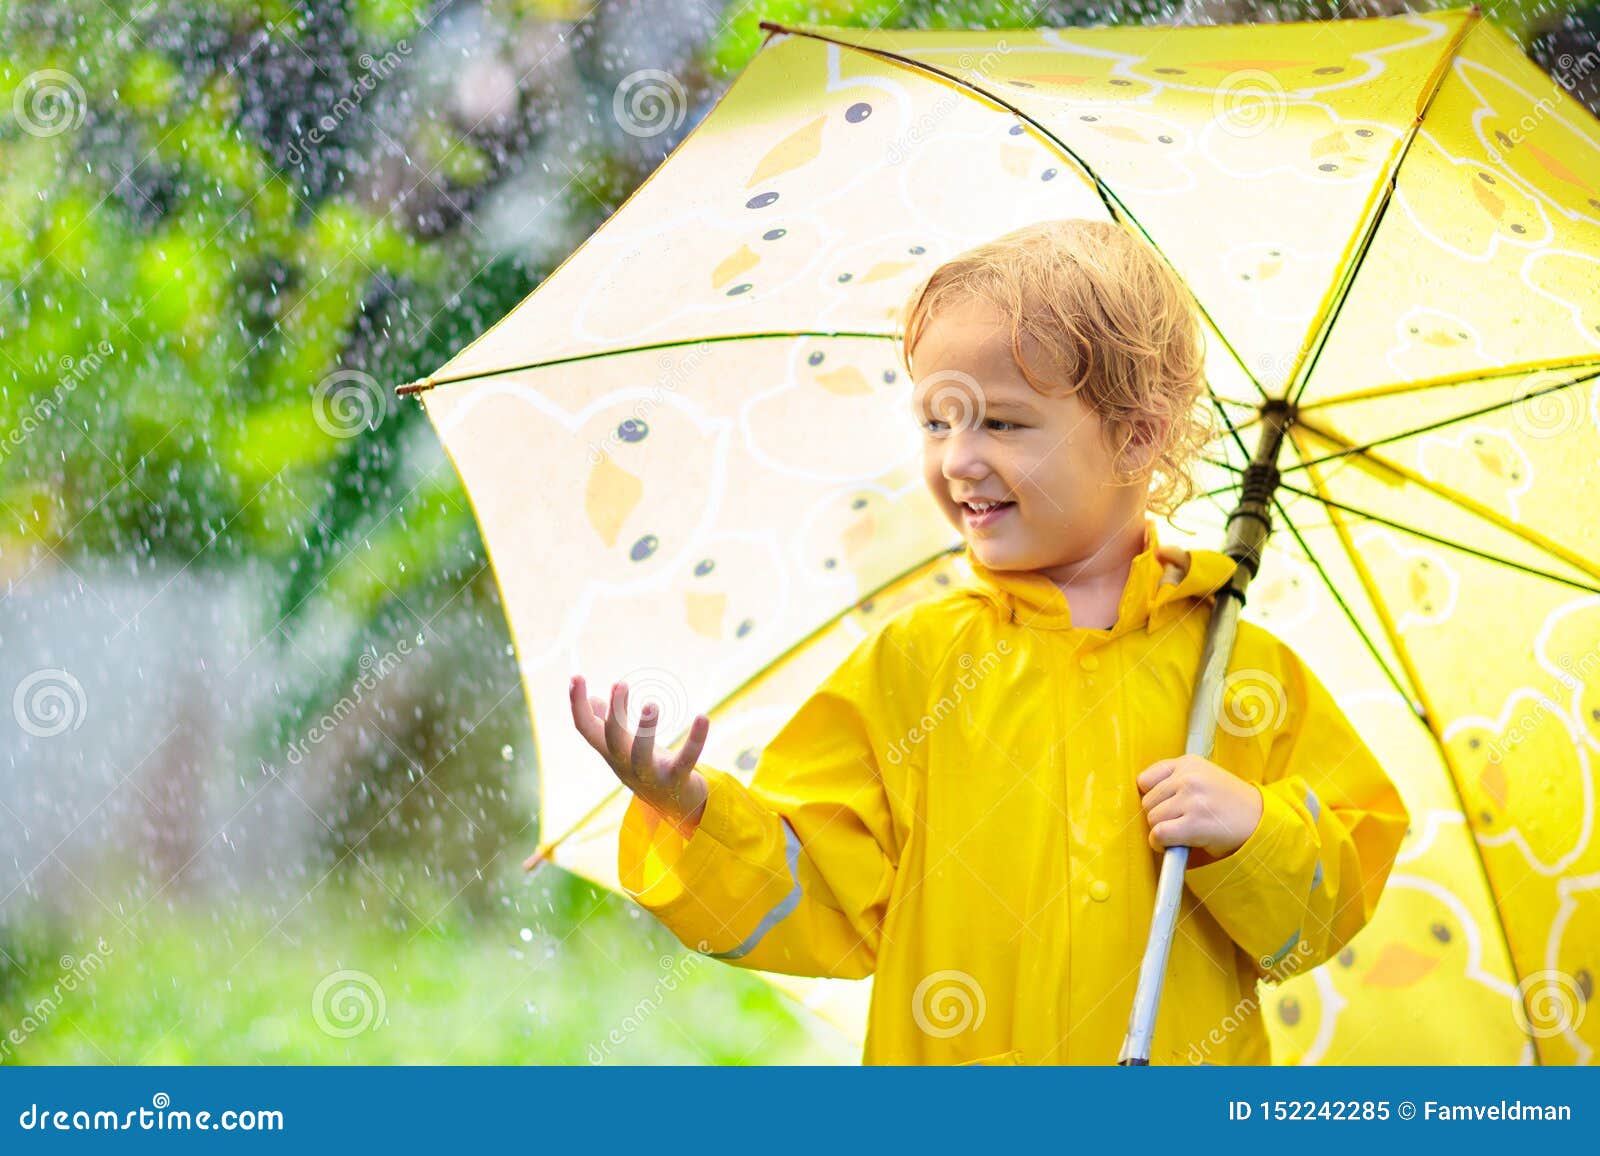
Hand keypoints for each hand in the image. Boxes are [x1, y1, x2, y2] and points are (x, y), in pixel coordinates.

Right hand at [569, 674, 709, 836]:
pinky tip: (703, 718)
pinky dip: (695, 740)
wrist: (676, 808)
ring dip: (646, 730)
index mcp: (612, 752)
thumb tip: (593, 701)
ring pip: (641, 756)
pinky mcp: (677, 780)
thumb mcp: (625, 746)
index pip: (586, 729)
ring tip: (652, 704)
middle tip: (619, 684)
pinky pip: (686, 761)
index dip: (577, 705)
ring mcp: (651, 776)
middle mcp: (626, 765)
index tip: (576, 676)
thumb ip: (608, 726)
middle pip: (611, 741)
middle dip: (614, 714)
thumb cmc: (648, 769)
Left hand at [1136, 755, 1262, 864]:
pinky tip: (1175, 845)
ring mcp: (1192, 799)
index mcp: (1189, 763)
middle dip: (1159, 815)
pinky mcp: (1195, 822)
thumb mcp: (1205, 778)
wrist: (1262, 822)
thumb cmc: (1230, 805)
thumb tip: (1143, 796)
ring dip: (1162, 831)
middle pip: (1147, 802)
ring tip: (1184, 831)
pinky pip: (1158, 834)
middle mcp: (1189, 777)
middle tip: (1180, 822)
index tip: (1165, 807)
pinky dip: (1161, 844)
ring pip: (1152, 819)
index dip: (1152, 798)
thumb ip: (1176, 780)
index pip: (1145, 779)